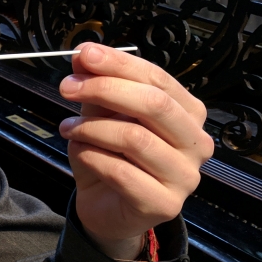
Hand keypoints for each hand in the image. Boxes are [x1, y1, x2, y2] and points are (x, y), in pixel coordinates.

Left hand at [57, 43, 213, 259]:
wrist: (105, 207)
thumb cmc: (109, 157)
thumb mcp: (99, 115)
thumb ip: (97, 86)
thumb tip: (84, 55)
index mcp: (187, 113)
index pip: (157, 79)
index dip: (119, 63)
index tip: (83, 53)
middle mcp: (195, 143)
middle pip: (154, 104)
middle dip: (104, 88)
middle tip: (67, 87)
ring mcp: (185, 176)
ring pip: (135, 138)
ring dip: (91, 128)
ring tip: (67, 128)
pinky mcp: (164, 204)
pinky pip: (121, 171)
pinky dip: (91, 156)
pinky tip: (79, 152)